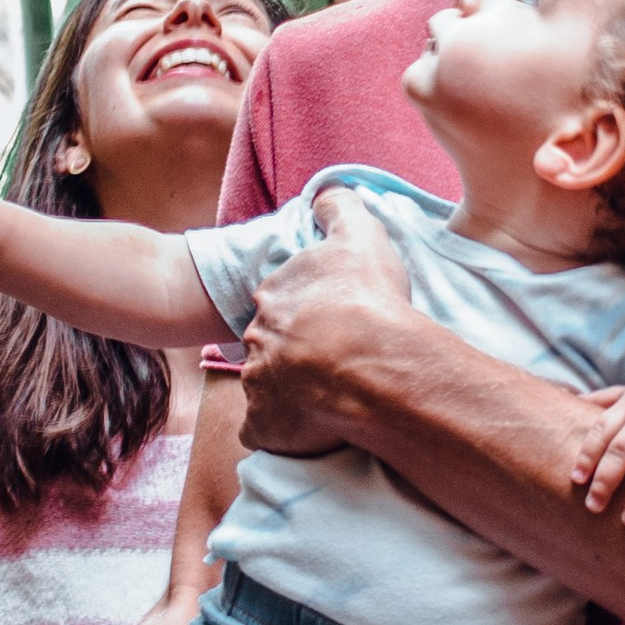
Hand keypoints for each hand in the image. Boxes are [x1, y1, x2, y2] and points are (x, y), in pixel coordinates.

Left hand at [237, 183, 419, 459]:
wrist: (367, 364)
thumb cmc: (366, 300)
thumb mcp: (360, 234)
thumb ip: (339, 207)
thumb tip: (325, 190)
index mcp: (276, 295)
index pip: (281, 301)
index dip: (307, 312)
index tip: (330, 323)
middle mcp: (258, 338)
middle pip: (272, 345)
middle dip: (295, 354)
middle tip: (332, 365)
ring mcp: (257, 385)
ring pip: (268, 389)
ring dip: (291, 395)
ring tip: (330, 401)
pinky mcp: (263, 427)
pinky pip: (267, 433)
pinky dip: (283, 434)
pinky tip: (311, 432)